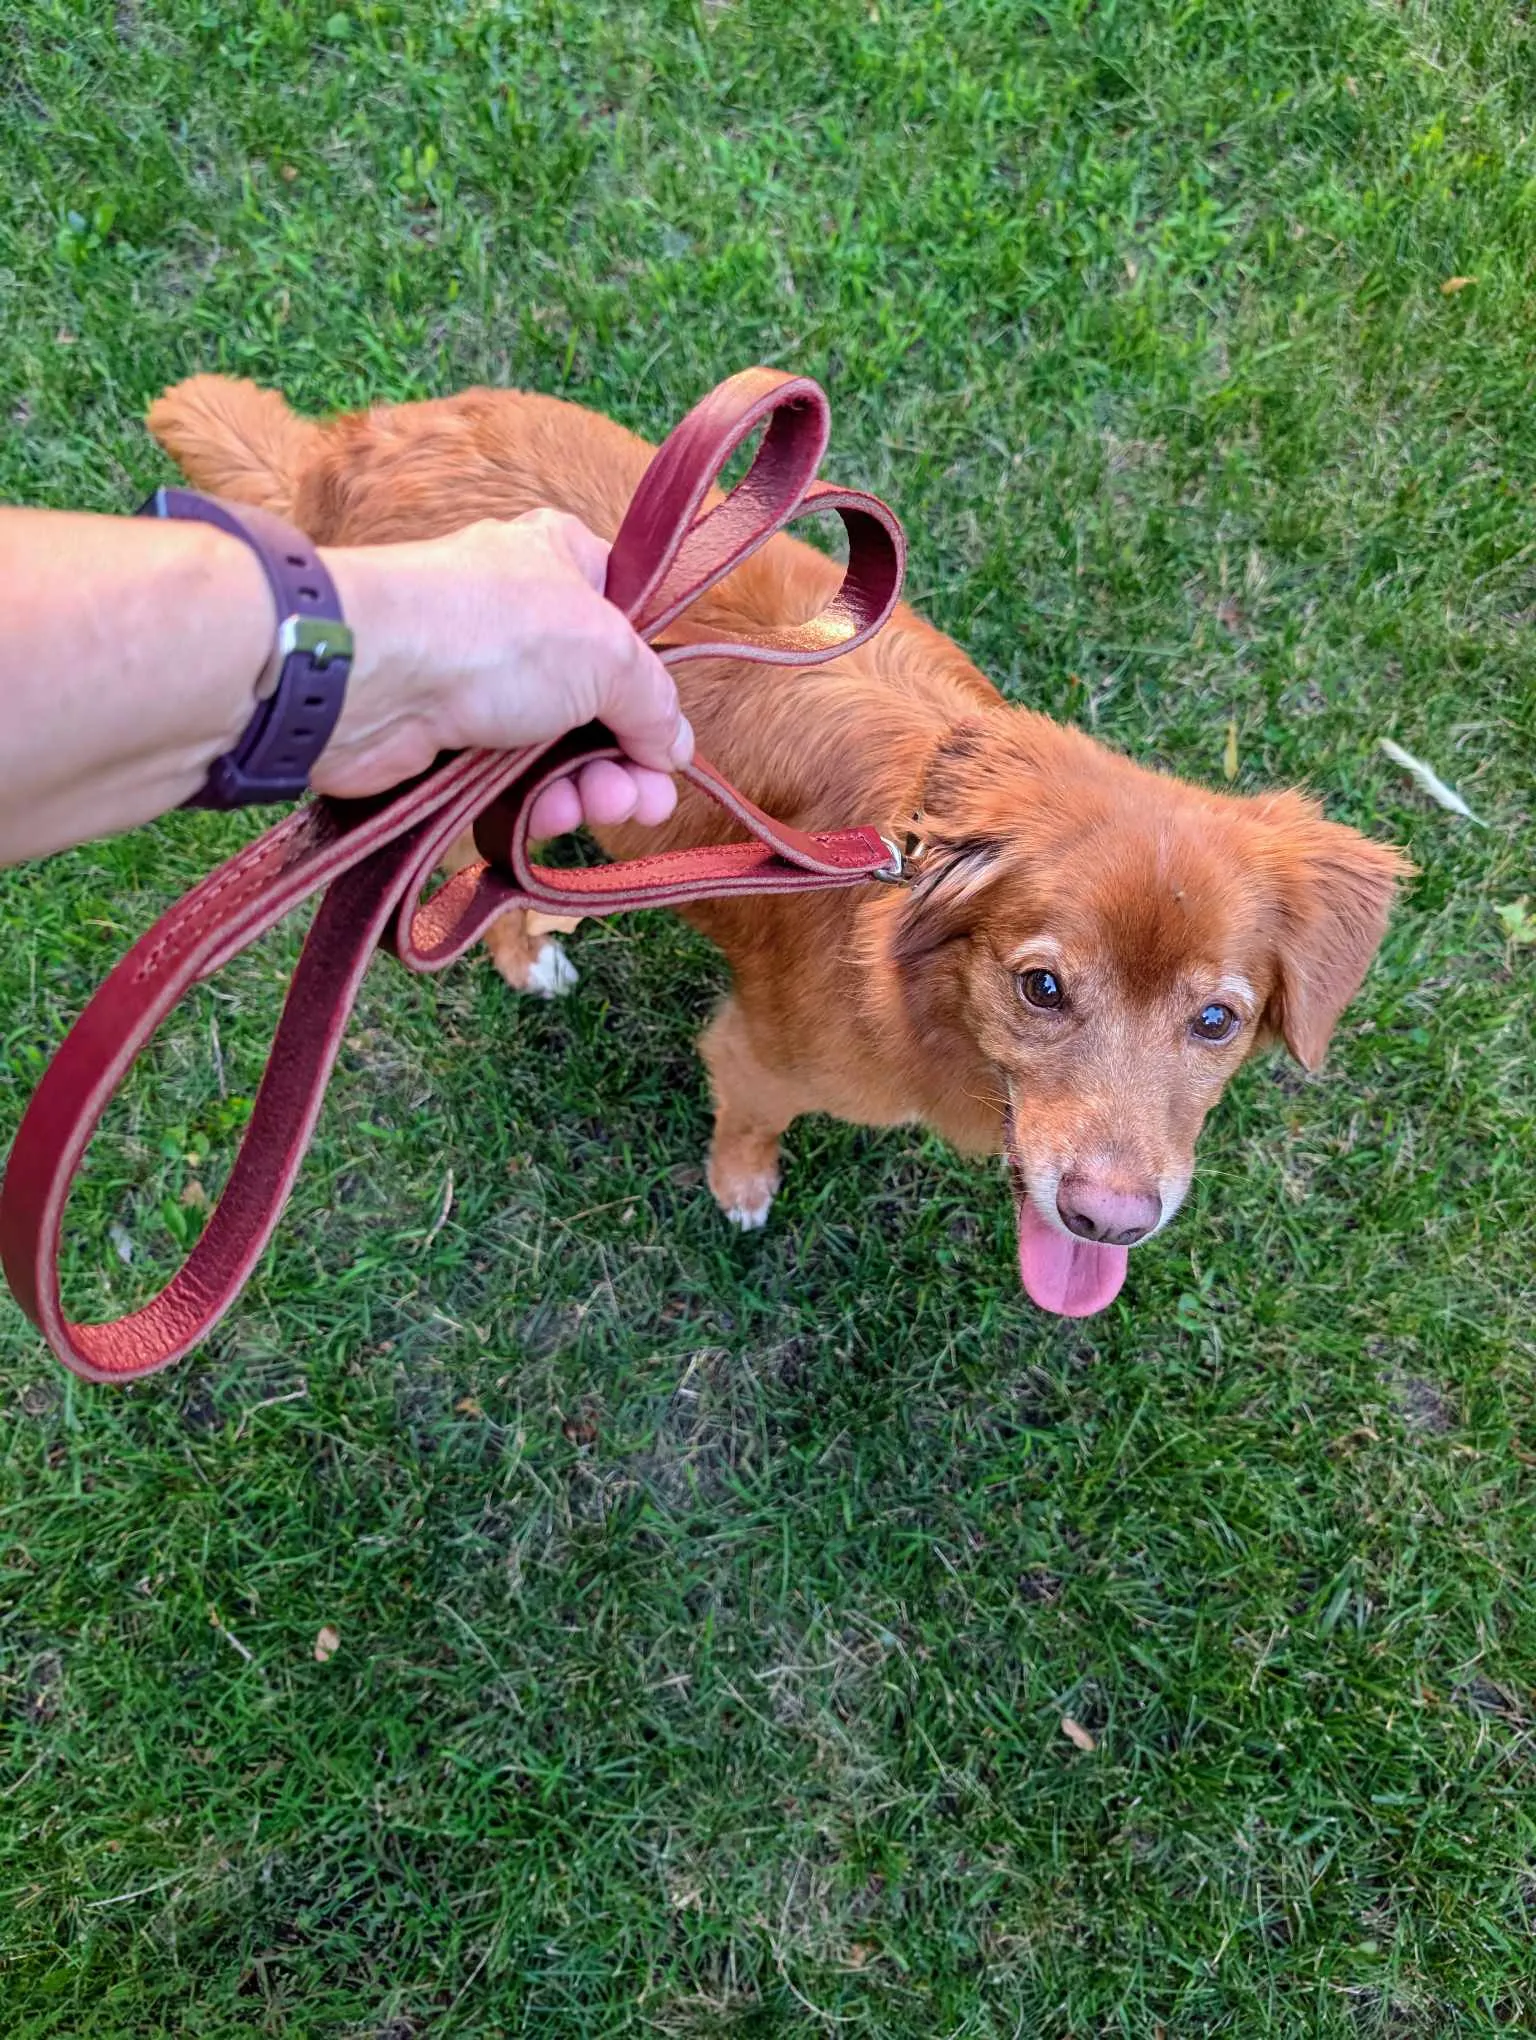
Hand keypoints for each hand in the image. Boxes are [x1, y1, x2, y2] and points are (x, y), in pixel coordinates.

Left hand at [314, 509, 692, 838]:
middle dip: (627, 758)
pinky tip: (549, 817)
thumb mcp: (609, 653)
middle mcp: (523, 616)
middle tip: (644, 802)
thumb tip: (675, 747)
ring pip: (558, 749)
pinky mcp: (448, 738)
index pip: (629, 621)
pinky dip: (536, 802)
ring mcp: (482, 679)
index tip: (669, 736)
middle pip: (600, 700)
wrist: (366, 678)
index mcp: (563, 562)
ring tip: (600, 809)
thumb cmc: (492, 634)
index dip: (653, 684)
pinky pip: (510, 779)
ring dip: (588, 787)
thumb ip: (654, 702)